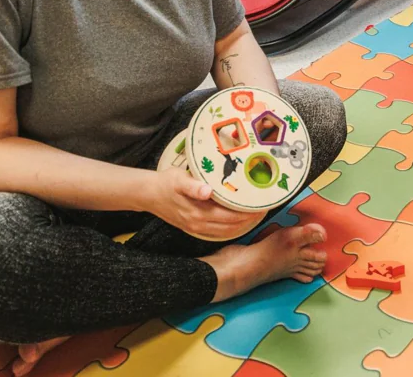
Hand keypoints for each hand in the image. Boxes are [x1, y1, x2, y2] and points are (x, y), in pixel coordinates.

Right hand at [147, 167, 265, 240]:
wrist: (148, 193)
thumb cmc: (166, 182)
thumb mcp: (179, 179)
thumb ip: (193, 186)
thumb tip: (206, 191)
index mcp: (198, 212)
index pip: (230, 217)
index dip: (248, 214)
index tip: (262, 206)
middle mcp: (198, 223)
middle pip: (231, 227)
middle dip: (249, 220)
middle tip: (264, 210)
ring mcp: (195, 228)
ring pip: (225, 232)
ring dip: (242, 226)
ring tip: (255, 216)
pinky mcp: (192, 227)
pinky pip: (216, 233)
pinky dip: (230, 230)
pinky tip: (238, 223)